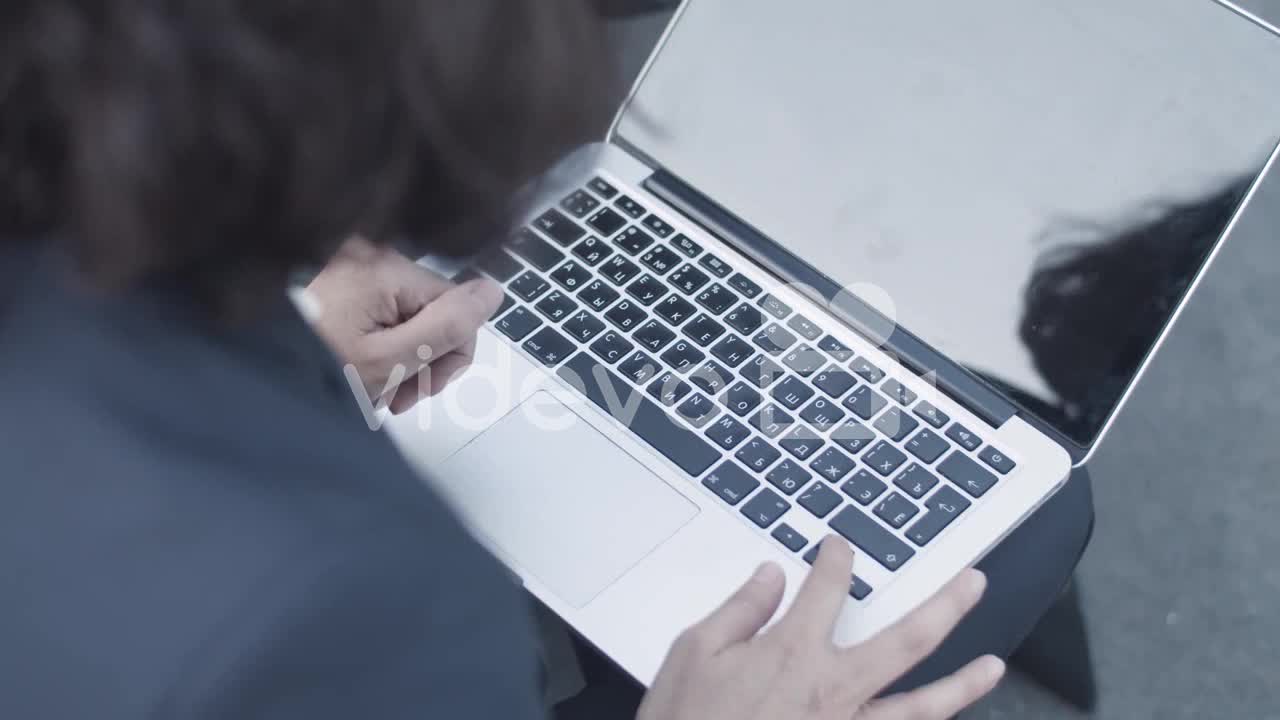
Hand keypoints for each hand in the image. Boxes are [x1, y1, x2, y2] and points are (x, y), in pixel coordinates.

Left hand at [305, 239, 502, 413]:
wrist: (238, 372)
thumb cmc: (306, 366)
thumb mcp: (387, 360)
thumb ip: (446, 327)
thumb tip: (493, 292)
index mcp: (386, 269)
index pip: (458, 306)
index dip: (449, 355)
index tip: (419, 390)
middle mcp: (367, 254)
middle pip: (429, 309)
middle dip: (419, 358)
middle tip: (390, 397)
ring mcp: (344, 263)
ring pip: (401, 314)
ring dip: (394, 355)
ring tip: (365, 387)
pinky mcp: (328, 276)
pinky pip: (371, 308)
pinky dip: (368, 341)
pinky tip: (349, 367)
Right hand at [638, 538, 1003, 719]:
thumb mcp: (692, 654)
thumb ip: (739, 611)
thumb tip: (769, 576)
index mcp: (792, 652)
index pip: (826, 588)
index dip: (837, 560)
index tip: (842, 547)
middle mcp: (832, 690)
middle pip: (906, 640)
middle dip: (945, 606)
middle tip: (974, 584)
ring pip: (922, 707)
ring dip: (963, 684)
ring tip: (994, 667)